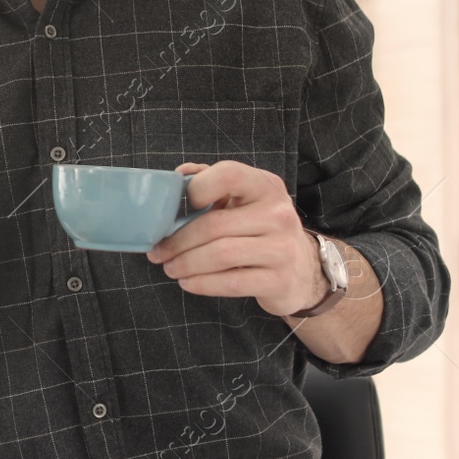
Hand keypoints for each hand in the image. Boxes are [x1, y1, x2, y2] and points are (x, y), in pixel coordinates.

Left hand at [146, 160, 326, 316]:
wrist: (301, 267)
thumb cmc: (258, 229)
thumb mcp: (242, 199)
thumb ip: (210, 181)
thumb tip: (177, 175)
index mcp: (266, 186)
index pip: (229, 174)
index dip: (195, 188)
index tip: (173, 209)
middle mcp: (279, 213)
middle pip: (214, 225)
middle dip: (177, 241)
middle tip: (157, 252)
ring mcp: (283, 248)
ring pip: (220, 255)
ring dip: (186, 263)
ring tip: (169, 268)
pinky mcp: (280, 280)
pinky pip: (232, 282)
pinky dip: (202, 283)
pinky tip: (188, 282)